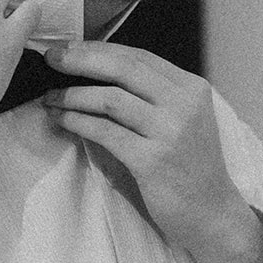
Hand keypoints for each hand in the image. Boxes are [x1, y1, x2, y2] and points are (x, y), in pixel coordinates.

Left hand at [42, 42, 262, 262]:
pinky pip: (105, 132)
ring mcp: (170, 131)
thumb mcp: (182, 120)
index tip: (69, 48)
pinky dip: (77, 122)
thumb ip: (152, 96)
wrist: (213, 214)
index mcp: (192, 88)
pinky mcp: (152, 160)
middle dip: (81, 60)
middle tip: (51, 59)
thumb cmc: (191, 168)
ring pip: (110, 99)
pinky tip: (62, 120)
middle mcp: (184, 103)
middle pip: (123, 68)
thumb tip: (99, 73)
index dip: (99, 49)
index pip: (139, 56)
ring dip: (73, 95)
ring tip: (50, 97)